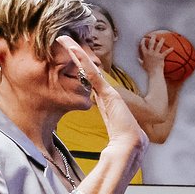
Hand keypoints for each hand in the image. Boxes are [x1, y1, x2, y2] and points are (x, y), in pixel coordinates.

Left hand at [57, 35, 146, 151]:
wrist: (130, 147)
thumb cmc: (122, 146)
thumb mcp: (111, 140)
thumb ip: (105, 140)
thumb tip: (101, 154)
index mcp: (107, 104)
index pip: (92, 83)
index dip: (84, 72)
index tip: (74, 62)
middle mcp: (108, 94)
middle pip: (90, 70)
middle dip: (78, 56)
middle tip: (65, 41)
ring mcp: (108, 91)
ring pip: (88, 67)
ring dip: (76, 52)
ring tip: (64, 39)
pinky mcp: (107, 91)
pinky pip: (90, 71)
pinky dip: (80, 58)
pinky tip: (69, 46)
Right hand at [137, 32, 172, 74]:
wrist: (154, 73)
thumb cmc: (148, 70)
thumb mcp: (143, 65)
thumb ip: (140, 61)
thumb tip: (138, 59)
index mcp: (145, 54)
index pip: (142, 46)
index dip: (143, 41)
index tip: (144, 38)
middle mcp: (150, 53)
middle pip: (151, 43)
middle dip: (152, 38)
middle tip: (154, 35)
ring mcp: (155, 54)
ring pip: (158, 46)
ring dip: (161, 41)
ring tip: (163, 38)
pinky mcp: (161, 57)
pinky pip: (166, 53)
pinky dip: (169, 50)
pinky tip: (173, 48)